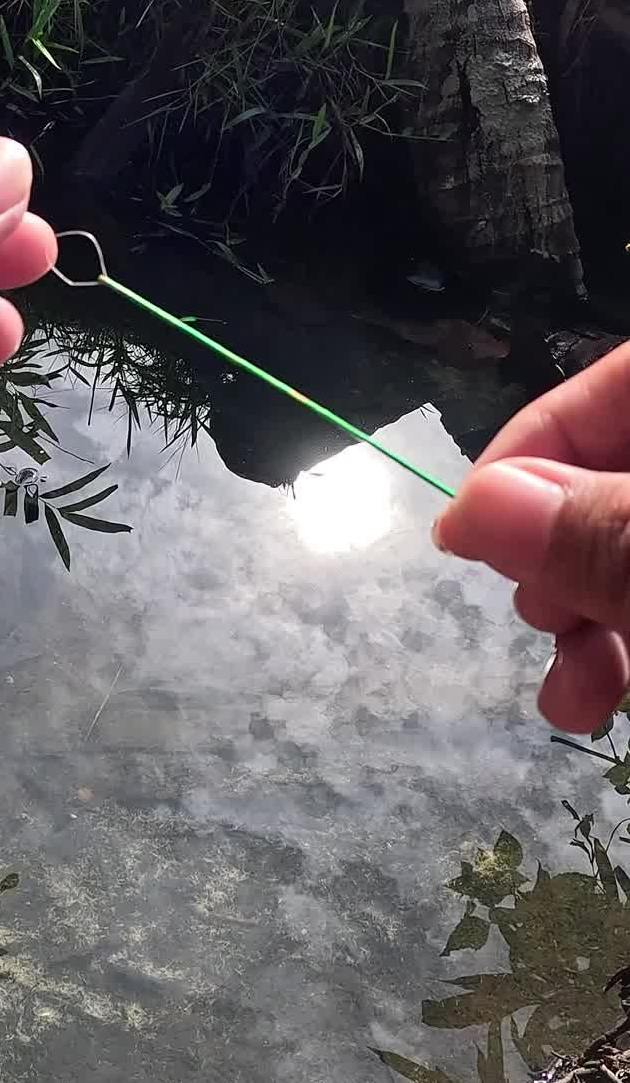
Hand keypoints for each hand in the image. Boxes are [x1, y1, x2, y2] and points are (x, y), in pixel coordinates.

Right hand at [434, 343, 629, 733]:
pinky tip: (592, 700)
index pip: (615, 382)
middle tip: (537, 615)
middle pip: (613, 467)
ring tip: (566, 696)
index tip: (468, 531)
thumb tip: (474, 505)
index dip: (534, 447)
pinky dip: (625, 638)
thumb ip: (604, 536)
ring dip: (580, 615)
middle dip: (555, 548)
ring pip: (628, 543)